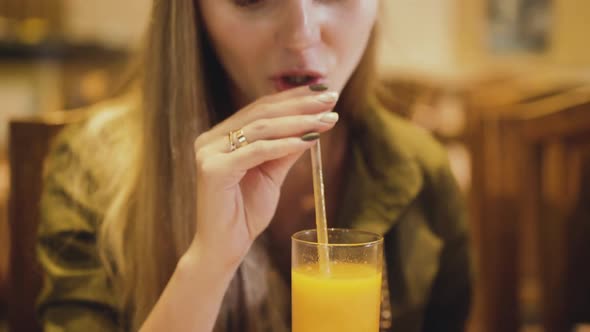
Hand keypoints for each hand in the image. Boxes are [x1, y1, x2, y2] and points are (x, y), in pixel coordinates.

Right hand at [191, 85, 338, 265]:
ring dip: (299, 121)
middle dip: (301, 104)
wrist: (225, 247)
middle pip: (262, 113)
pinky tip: (310, 140)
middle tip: (331, 98)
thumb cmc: (245, 212)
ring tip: (327, 119)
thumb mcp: (271, 174)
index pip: (261, 108)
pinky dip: (285, 145)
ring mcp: (209, 153)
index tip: (323, 92)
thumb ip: (286, 149)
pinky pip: (256, 152)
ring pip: (262, 129)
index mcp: (221, 136)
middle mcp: (210, 139)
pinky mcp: (213, 170)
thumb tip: (313, 124)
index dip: (293, 97)